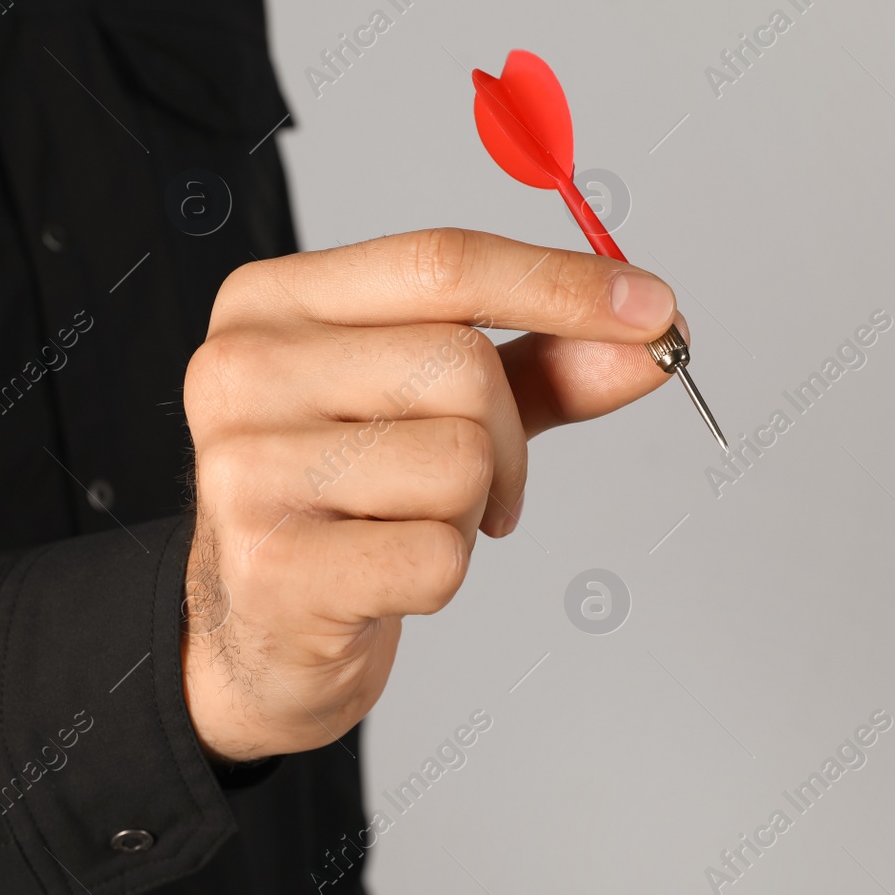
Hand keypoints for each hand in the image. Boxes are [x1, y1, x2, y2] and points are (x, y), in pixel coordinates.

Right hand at [180, 228, 683, 761]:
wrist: (257, 632)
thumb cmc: (345, 500)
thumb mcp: (436, 408)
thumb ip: (539, 364)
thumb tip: (653, 331)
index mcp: (271, 302)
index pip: (440, 262)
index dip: (560, 284)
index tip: (653, 308)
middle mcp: (241, 369)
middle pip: (461, 364)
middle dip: (509, 437)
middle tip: (482, 486)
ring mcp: (246, 467)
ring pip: (460, 460)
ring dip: (473, 510)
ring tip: (411, 526)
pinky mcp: (273, 564)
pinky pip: (439, 554)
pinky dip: (444, 574)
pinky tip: (386, 578)